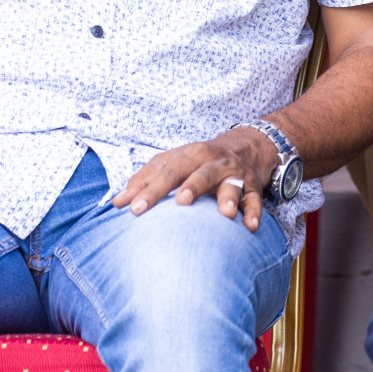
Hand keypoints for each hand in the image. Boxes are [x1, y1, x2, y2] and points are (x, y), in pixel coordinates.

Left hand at [112, 126, 280, 229]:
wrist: (248, 145)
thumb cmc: (200, 159)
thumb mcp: (174, 161)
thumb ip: (146, 180)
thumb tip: (118, 202)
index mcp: (191, 155)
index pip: (168, 171)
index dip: (152, 189)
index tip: (134, 208)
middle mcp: (214, 162)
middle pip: (201, 173)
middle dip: (192, 186)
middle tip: (180, 203)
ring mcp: (235, 174)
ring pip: (232, 185)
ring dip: (228, 197)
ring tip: (225, 213)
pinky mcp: (253, 187)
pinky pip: (255, 200)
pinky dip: (254, 212)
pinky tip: (250, 227)